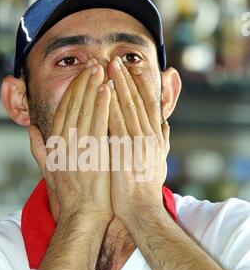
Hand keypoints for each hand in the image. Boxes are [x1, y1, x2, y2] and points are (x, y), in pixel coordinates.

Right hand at [28, 60, 112, 221]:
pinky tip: (108, 90)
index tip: (81, 75)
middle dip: (83, 82)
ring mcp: (78, 148)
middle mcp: (64, 142)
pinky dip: (102, 106)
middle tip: (93, 63)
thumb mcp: (48, 169)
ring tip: (101, 69)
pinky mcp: (93, 154)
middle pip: (73, 106)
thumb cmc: (69, 193)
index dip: (72, 90)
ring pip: (85, 111)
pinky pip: (98, 124)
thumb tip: (31, 129)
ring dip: (93, 88)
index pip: (63, 110)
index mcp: (54, 144)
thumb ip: (38, 147)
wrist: (83, 213)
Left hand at [108, 56, 169, 227]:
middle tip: (116, 60)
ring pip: (127, 107)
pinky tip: (103, 91)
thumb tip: (165, 125)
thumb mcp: (159, 162)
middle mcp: (149, 136)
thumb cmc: (147, 187)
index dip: (139, 85)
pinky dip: (110, 105)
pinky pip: (116, 122)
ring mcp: (138, 143)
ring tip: (108, 67)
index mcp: (155, 137)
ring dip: (117, 85)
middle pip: (137, 101)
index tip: (131, 69)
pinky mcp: (125, 151)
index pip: (148, 105)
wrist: (142, 209)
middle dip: (126, 78)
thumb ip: (162, 141)